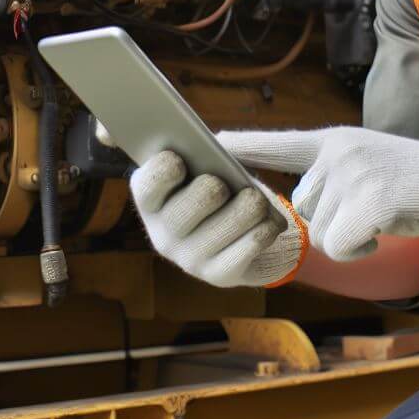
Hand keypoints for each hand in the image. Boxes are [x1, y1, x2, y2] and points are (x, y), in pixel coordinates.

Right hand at [129, 150, 306, 287]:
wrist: (236, 233)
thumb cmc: (216, 184)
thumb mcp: (203, 163)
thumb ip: (199, 147)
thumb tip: (201, 142)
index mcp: (151, 200)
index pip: (148, 183)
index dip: (165, 168)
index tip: (180, 158)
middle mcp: (162, 234)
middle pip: (200, 197)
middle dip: (219, 185)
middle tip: (224, 183)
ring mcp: (190, 259)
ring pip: (234, 219)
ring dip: (252, 203)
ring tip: (254, 199)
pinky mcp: (220, 275)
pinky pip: (253, 242)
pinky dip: (266, 226)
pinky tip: (269, 221)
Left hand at [218, 126, 418, 261]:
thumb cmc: (410, 179)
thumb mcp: (362, 161)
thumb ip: (325, 174)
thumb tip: (292, 205)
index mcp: (331, 141)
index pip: (277, 145)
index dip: (241, 148)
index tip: (207, 145)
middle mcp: (336, 152)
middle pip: (300, 211)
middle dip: (329, 222)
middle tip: (368, 208)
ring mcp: (354, 174)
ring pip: (319, 234)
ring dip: (347, 238)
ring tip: (381, 215)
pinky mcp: (372, 201)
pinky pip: (340, 246)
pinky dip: (360, 250)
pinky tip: (384, 231)